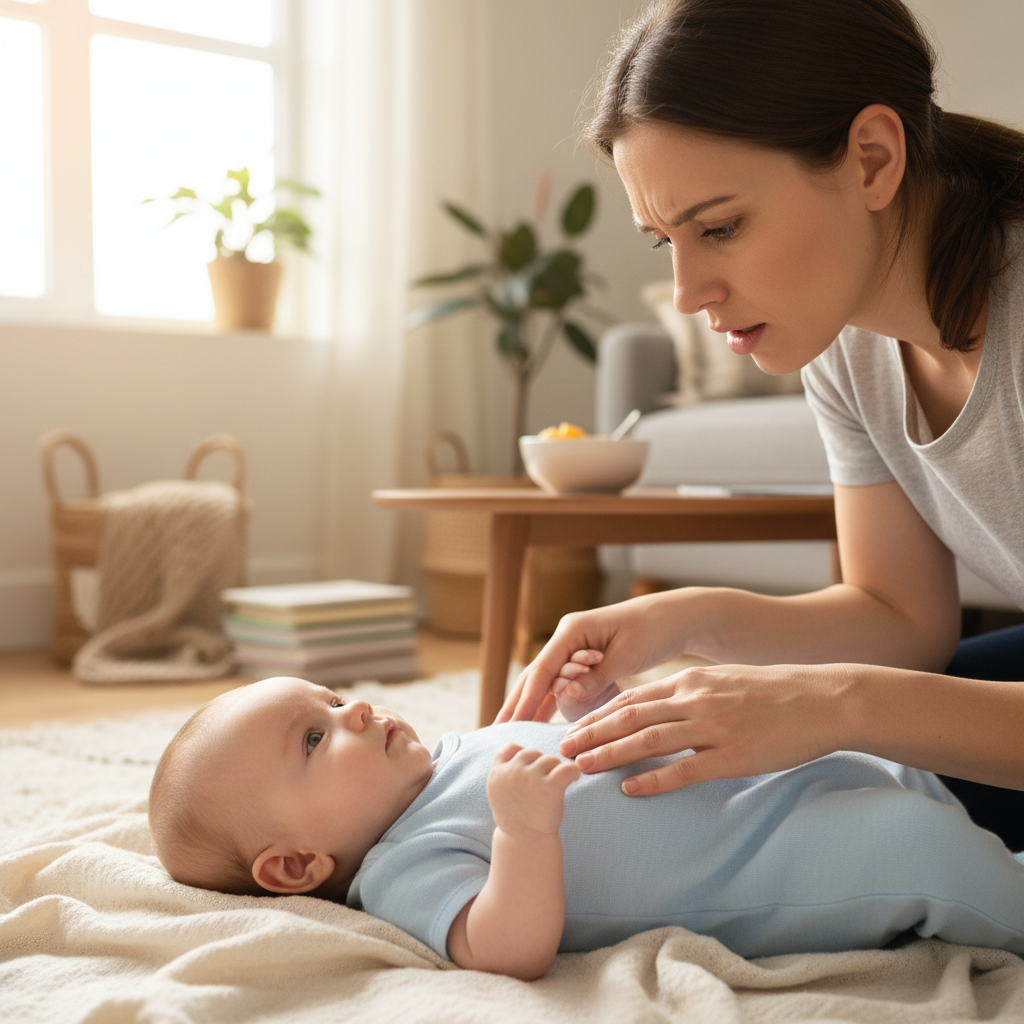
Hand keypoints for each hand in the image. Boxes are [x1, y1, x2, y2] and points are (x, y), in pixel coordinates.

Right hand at [487, 744, 580, 836]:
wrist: (525, 843)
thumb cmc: (515, 817)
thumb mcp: (498, 791)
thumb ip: (504, 770)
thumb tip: (517, 749)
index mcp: (497, 773)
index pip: (510, 748)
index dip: (521, 756)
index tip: (528, 771)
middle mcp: (512, 772)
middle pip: (532, 753)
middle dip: (540, 766)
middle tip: (543, 786)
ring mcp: (530, 777)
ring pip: (550, 759)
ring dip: (555, 771)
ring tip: (555, 789)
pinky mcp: (550, 786)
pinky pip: (567, 768)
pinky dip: (573, 773)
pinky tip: (573, 779)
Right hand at [496, 593, 685, 723]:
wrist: (675, 618)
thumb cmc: (653, 630)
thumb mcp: (626, 655)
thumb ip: (594, 678)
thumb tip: (563, 698)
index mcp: (572, 630)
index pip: (542, 668)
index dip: (525, 699)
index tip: (512, 724)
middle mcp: (567, 637)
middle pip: (534, 674)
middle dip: (516, 702)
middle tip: (498, 731)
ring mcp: (574, 648)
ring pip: (544, 679)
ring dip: (529, 703)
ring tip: (511, 729)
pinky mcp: (585, 659)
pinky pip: (562, 682)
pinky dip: (550, 700)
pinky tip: (539, 719)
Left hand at [558, 662, 851, 795]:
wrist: (822, 700)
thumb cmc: (771, 693)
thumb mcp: (722, 681)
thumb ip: (688, 693)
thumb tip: (656, 708)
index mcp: (690, 682)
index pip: (631, 699)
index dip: (598, 715)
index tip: (572, 729)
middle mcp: (695, 701)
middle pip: (630, 718)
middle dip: (591, 734)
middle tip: (561, 750)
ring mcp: (714, 727)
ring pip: (648, 741)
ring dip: (610, 754)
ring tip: (581, 767)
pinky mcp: (734, 756)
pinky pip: (685, 770)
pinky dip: (653, 780)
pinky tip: (630, 789)